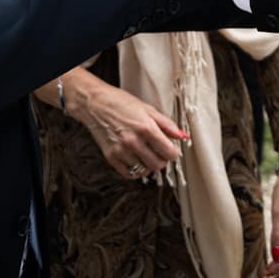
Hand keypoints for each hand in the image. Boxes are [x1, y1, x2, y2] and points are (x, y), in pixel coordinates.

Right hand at [69, 75, 189, 180]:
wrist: (96, 104)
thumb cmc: (121, 103)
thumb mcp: (148, 109)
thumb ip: (167, 124)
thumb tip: (182, 136)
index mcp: (146, 128)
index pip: (169, 152)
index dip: (173, 152)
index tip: (171, 150)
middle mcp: (133, 141)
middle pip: (158, 165)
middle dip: (162, 160)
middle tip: (159, 152)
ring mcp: (121, 151)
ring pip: (144, 171)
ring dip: (149, 165)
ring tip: (146, 154)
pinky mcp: (111, 157)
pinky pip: (129, 174)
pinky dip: (136, 170)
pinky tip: (136, 160)